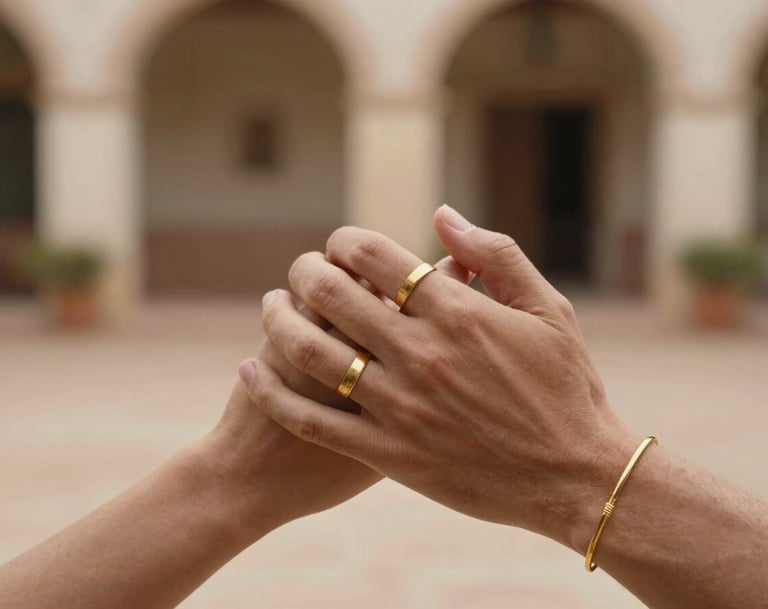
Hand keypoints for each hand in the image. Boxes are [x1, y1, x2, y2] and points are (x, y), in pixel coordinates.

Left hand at [238, 206, 638, 549]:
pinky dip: (271, 393)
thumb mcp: (549, 309)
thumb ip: (496, 255)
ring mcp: (399, 407)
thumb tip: (443, 214)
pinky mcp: (388, 453)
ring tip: (271, 305)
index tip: (340, 245)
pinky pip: (311, 420)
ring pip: (310, 352)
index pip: (375, 255)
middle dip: (305, 269)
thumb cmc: (566, 388)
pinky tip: (249, 370)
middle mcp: (421, 354)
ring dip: (278, 319)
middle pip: (333, 294)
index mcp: (458, 313)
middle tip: (301, 268)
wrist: (575, 477)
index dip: (345, 240)